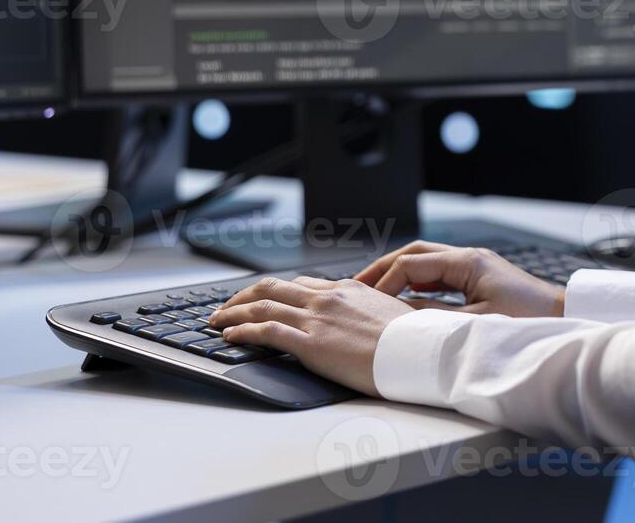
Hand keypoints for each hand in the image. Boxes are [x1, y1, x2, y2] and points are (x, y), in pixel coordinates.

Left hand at [208, 277, 412, 395]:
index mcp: (348, 289)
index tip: (264, 298)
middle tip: (228, 304)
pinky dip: (242, 330)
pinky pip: (266, 331)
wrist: (417, 350)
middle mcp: (328, 298)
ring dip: (233, 311)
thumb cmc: (411, 339)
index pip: (302, 284)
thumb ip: (370, 312)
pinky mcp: (310, 343)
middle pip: (273, 287)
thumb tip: (367, 321)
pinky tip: (230, 335)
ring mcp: (317, 318)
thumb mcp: (392, 314)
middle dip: (244, 295)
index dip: (276, 291)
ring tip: (217, 319)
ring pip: (262, 305)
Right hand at [354, 241, 566, 318]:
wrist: (563, 320)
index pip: (411, 262)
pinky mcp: (480, 280)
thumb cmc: (527, 321)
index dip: (384, 282)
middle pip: (414, 254)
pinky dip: (417, 285)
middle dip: (383, 270)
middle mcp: (470, 258)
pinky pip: (439, 276)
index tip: (367, 303)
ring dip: (399, 276)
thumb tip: (395, 314)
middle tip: (355, 287)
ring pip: (425, 264)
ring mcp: (475, 267)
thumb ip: (431, 316)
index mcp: (467, 261)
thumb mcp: (472, 324)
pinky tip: (404, 300)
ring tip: (372, 294)